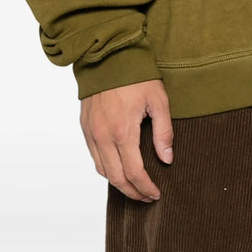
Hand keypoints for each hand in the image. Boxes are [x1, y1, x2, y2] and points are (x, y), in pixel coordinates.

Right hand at [79, 78, 173, 201]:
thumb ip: (164, 131)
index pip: (134, 173)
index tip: (156, 193)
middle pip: (116, 178)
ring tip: (134, 186)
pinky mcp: (85, 127)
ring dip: (118, 183)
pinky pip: (94, 156)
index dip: (146, 188)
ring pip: (102, 170)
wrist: (108, 55)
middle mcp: (103, 136)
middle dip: (132, 192)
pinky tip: (118, 167)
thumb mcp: (158, 100)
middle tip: (147, 196)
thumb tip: (167, 158)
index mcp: (122, 131)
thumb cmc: (135, 75)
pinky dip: (106, 168)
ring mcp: (91, 132)